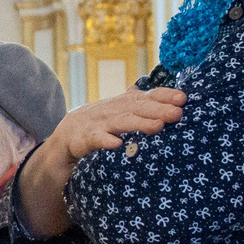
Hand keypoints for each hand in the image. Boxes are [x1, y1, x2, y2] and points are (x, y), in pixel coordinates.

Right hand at [17, 87, 187, 236]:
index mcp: (117, 105)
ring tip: (158, 126)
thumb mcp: (117, 120)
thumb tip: (166, 106)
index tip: (183, 98)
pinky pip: (92, 141)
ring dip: (138, 123)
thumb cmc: (95, 133)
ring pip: (118, 122)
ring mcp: (91, 124)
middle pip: (134, 107)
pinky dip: (104, 141)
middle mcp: (106, 111)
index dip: (162, 95)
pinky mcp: (77, 141)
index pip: (142, 96)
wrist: (59, 147)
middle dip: (157, 109)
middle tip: (178, 113)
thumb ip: (136, 112)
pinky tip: (117, 145)